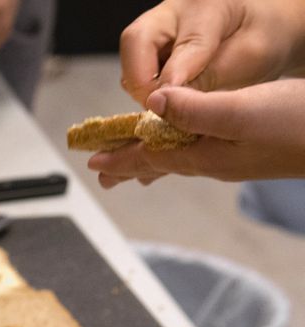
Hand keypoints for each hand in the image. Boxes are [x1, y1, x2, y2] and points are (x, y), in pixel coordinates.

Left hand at [88, 80, 304, 186]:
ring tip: (134, 161)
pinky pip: (203, 150)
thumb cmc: (299, 126)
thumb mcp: (242, 111)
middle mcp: (217, 162)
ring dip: (154, 157)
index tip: (91, 162)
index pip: (150, 158)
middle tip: (103, 171)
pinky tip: (188, 145)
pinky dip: (183, 146)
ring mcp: (236, 157)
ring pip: (181, 157)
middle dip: (130, 163)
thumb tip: (151, 106)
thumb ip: (194, 110)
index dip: (120, 157)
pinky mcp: (253, 148)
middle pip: (161, 162)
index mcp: (207, 157)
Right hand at [119, 0, 304, 104]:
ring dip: (144, 86)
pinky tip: (170, 96)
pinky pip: (135, 67)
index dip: (174, 80)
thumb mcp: (251, 57)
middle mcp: (174, 9)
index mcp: (209, 5)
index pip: (186, 45)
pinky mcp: (150, 41)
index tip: (169, 107)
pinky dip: (147, 87)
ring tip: (172, 103)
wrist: (264, 25)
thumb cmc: (265, 35)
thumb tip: (169, 102)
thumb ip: (210, 76)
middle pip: (135, 42)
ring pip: (131, 58)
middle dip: (142, 82)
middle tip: (162, 108)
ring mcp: (158, 24)